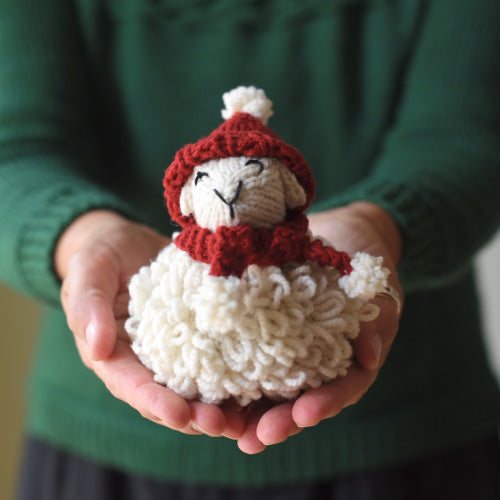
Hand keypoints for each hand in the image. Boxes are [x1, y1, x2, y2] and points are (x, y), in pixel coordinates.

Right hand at [55, 210, 244, 438]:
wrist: (128, 244)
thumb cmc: (102, 256)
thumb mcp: (88, 271)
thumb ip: (87, 305)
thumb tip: (95, 347)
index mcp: (112, 354)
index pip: (132, 385)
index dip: (155, 402)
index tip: (180, 415)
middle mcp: (144, 361)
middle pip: (167, 397)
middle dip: (193, 416)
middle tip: (222, 425)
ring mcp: (173, 352)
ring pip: (193, 388)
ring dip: (216, 407)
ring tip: (243, 419)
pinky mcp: (196, 337)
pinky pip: (213, 361)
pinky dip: (231, 378)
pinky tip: (254, 386)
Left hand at [237, 202, 402, 452]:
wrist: (339, 236)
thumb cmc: (364, 262)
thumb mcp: (378, 285)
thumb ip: (379, 317)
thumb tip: (371, 357)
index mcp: (349, 357)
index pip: (342, 388)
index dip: (325, 404)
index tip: (305, 413)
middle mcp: (318, 360)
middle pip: (302, 398)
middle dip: (281, 420)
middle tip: (256, 438)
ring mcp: (291, 348)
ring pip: (272, 386)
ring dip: (250, 411)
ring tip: (225, 428)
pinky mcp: (265, 331)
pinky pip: (248, 353)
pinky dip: (231, 371)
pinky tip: (208, 386)